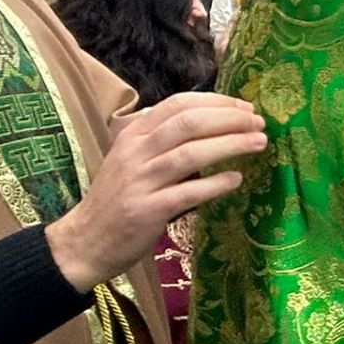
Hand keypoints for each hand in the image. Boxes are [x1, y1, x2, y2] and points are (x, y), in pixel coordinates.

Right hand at [45, 93, 265, 289]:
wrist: (84, 242)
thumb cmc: (118, 198)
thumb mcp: (133, 160)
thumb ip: (164, 141)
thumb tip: (215, 123)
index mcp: (132, 135)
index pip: (177, 104)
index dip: (216, 102)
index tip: (245, 107)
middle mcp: (134, 153)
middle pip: (188, 123)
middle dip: (229, 119)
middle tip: (259, 123)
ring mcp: (140, 181)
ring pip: (191, 154)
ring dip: (231, 145)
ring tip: (259, 143)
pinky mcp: (147, 210)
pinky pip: (188, 192)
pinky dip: (216, 184)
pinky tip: (237, 179)